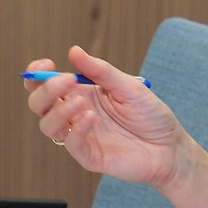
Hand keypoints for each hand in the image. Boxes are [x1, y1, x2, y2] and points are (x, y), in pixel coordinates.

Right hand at [24, 45, 188, 187]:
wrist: (170, 147)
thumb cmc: (150, 115)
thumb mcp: (128, 86)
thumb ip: (100, 70)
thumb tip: (73, 51)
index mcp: (80, 93)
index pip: (46, 85)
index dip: (37, 74)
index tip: (45, 64)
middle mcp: (75, 114)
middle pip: (40, 103)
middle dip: (45, 90)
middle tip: (66, 81)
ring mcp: (80, 136)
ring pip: (48, 125)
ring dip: (58, 110)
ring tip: (80, 102)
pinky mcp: (88, 156)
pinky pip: (71, 143)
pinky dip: (77, 128)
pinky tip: (90, 118)